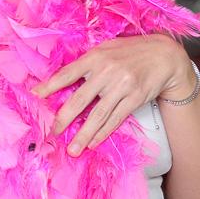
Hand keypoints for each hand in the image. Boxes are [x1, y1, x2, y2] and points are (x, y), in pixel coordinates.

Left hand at [33, 35, 193, 155]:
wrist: (165, 56)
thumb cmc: (130, 51)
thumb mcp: (105, 49)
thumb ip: (86, 62)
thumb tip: (62, 79)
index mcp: (95, 57)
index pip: (67, 74)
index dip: (50, 85)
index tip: (35, 95)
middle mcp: (107, 72)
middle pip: (80, 100)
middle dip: (64, 118)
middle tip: (53, 132)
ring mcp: (122, 87)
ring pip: (98, 115)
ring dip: (84, 135)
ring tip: (73, 149)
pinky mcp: (135, 99)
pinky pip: (115, 119)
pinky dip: (103, 132)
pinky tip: (92, 142)